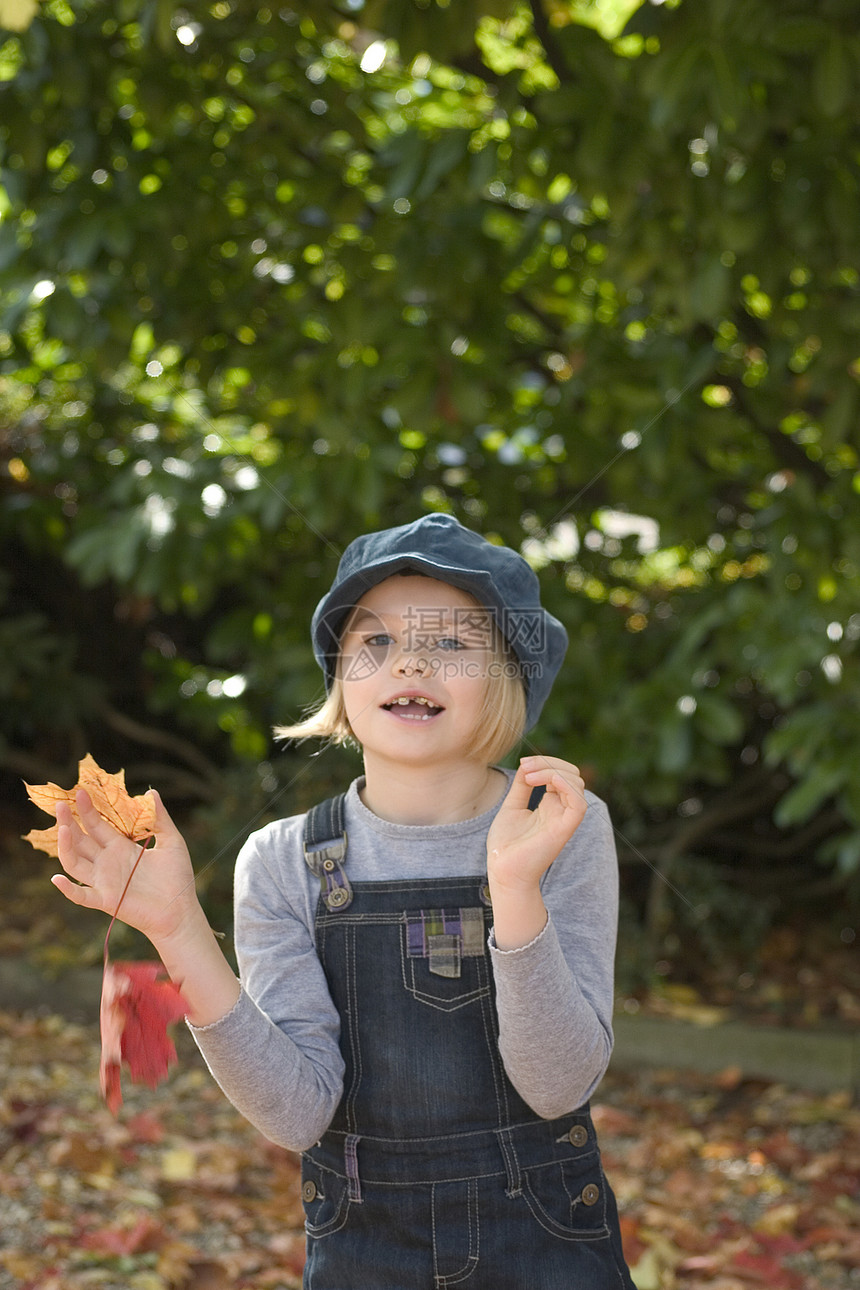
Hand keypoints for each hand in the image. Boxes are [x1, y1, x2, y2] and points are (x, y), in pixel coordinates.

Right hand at [52, 787, 201, 947]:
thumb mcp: (171, 841)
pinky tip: (57, 878)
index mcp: (121, 847)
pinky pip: (81, 895)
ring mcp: (104, 881)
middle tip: (61, 803)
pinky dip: (68, 889)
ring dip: (65, 846)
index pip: (98, 825)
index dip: (88, 810)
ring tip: (63, 827)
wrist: (181, 910)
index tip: (81, 791)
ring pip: (75, 862)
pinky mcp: (106, 900)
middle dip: (70, 821)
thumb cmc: (177, 878)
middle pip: (81, 839)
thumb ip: (160, 818)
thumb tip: (152, 792)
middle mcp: (108, 862)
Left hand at [486, 756, 587, 895]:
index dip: (545, 762)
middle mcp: (560, 811)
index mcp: (550, 805)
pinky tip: (548, 781)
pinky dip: (567, 786)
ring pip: (577, 784)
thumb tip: (526, 764)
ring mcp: (564, 820)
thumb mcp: (512, 806)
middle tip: (525, 767)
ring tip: (529, 775)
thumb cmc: (506, 844)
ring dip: (553, 771)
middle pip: (571, 775)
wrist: (502, 870)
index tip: (523, 763)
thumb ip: (522, 786)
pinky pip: (579, 804)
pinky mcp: (564, 830)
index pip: (560, 774)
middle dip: (549, 763)